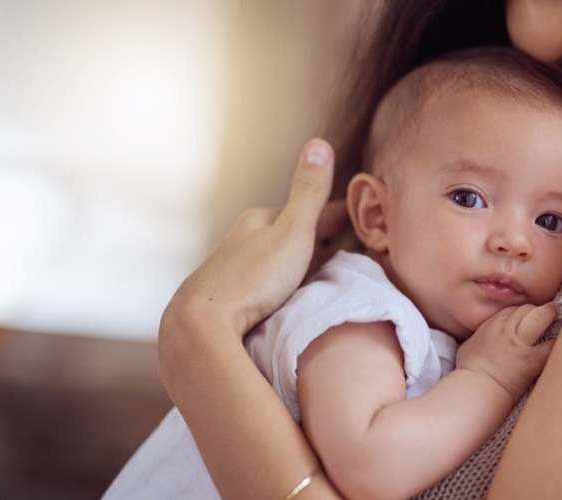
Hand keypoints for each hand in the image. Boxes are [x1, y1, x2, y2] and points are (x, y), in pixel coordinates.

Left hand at [168, 138, 348, 335]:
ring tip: (323, 273)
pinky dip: (285, 282)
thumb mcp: (292, 231)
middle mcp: (244, 237)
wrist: (203, 322)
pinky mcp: (231, 294)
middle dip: (317, 238)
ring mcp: (235, 266)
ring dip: (300, 262)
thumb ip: (309, 192)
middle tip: (347, 248)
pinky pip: (267, 280)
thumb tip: (319, 143)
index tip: (359, 219)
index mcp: (260, 219)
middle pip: (290, 233)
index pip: (307, 209)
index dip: (336, 216)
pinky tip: (290, 295)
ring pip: (277, 257)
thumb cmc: (253, 277)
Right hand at [456, 303, 556, 401]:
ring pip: (541, 316)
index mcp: (491, 325)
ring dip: (550, 316)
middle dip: (537, 311)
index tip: (526, 319)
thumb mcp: (469, 345)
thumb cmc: (469, 370)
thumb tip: (482, 337)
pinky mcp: (533, 359)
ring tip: (556, 319)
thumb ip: (480, 336)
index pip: (511, 309)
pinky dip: (557, 342)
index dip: (521, 313)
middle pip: (527, 308)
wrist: (476, 388)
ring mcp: (520, 343)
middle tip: (546, 315)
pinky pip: (552, 344)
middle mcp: (506, 329)